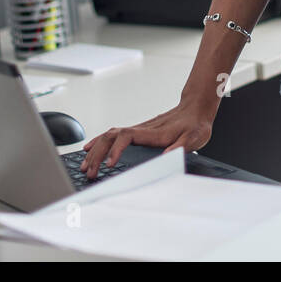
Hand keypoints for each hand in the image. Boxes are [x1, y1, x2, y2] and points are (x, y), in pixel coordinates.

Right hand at [78, 98, 215, 179]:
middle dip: (97, 154)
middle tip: (90, 171)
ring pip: (108, 136)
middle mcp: (141, 129)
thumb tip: (168, 156)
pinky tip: (91, 150)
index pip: (126, 137)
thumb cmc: (195, 124)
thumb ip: (181, 146)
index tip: (110, 165)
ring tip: (85, 165)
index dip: (115, 149)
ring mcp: (137, 130)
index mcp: (152, 132)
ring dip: (95, 150)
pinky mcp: (137, 132)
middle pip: (110, 136)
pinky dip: (99, 143)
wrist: (195, 109)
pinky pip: (112, 136)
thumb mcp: (194, 137)